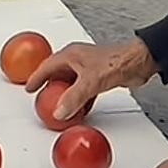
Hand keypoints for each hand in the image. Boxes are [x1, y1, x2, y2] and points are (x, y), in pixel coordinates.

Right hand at [26, 37, 155, 120]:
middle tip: (42, 98)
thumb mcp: (90, 82)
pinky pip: (83, 90)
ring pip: (70, 83)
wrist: (139, 62)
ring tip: (58, 106)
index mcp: (71, 55)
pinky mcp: (99, 77)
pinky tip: (80, 109)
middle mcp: (78, 60)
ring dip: (65, 95)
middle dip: (49, 87)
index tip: (29, 87)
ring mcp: (88, 68)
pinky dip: (79, 100)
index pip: (47, 67)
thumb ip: (73, 98)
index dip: (36, 78)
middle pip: (57, 75)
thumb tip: (59, 111)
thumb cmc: (117, 62)